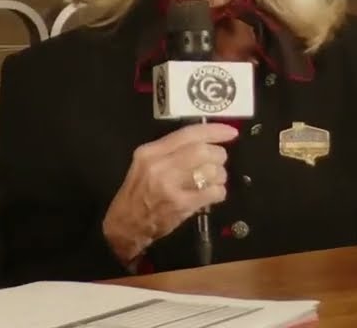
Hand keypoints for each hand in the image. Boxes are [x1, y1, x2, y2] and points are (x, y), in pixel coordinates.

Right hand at [102, 122, 236, 264]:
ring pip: (212, 171)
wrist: (125, 226)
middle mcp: (160, 166)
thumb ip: (172, 150)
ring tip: (214, 180)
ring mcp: (170, 186)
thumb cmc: (138, 192)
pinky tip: (212, 194)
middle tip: (219, 161)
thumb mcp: (146, 164)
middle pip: (203, 151)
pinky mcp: (181, 204)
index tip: (231, 132)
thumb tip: (207, 141)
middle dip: (219, 155)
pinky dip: (219, 192)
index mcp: (151, 152)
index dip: (214, 131)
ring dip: (220, 175)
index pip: (188, 134)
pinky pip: (214, 192)